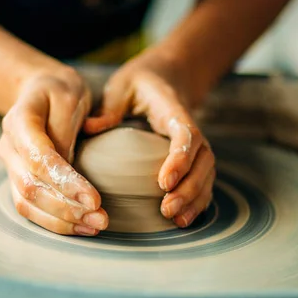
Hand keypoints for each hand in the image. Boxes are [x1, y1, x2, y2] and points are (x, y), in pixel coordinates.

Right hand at [0, 67, 108, 235]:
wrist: (39, 90)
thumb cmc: (59, 90)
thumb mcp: (69, 96)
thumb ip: (66, 131)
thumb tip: (68, 168)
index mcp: (18, 121)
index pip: (38, 159)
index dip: (65, 182)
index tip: (95, 199)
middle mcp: (8, 147)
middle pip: (30, 187)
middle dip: (67, 208)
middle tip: (102, 218)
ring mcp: (10, 166)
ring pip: (27, 204)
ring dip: (62, 221)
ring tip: (96, 225)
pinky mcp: (19, 180)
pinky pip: (31, 209)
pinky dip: (55, 222)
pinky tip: (82, 226)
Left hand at [84, 53, 214, 227]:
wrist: (167, 76)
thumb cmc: (140, 82)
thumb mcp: (121, 86)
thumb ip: (109, 107)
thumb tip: (90, 127)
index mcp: (173, 110)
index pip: (185, 134)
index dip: (179, 159)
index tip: (164, 182)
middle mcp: (190, 128)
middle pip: (202, 160)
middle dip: (189, 188)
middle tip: (166, 210)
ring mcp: (196, 144)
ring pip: (207, 173)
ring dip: (195, 198)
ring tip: (177, 221)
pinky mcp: (193, 156)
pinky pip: (203, 179)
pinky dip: (198, 200)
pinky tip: (184, 219)